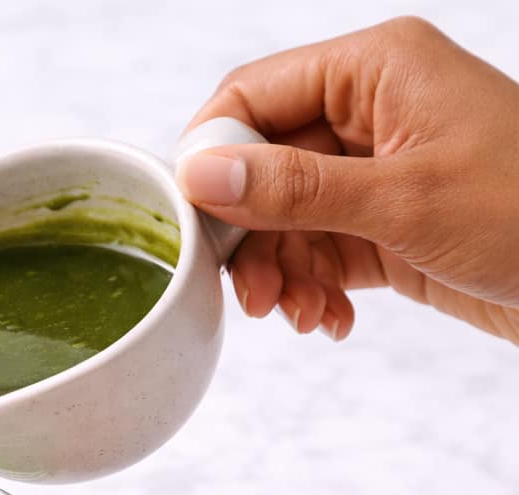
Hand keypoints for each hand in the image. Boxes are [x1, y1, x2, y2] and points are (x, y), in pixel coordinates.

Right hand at [177, 17, 518, 344]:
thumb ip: (294, 188)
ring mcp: (375, 172)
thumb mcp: (402, 201)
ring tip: (298, 314)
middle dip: (249, 237)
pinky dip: (312, 288)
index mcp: (375, 71)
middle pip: (261, 167)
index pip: (254, 96)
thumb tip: (202, 173)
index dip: (213, 157)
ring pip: (284, 219)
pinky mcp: (384, 224)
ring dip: (280, 273)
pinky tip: (328, 318)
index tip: (197, 223)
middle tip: (250, 297)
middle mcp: (368, 115)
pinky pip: (318, 252)